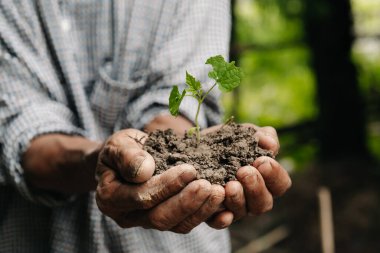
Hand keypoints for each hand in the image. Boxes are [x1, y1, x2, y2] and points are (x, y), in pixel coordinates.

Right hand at [95, 129, 226, 232]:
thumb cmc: (121, 150)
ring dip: (200, 210)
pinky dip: (205, 215)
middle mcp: (128, 216)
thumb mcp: (118, 144)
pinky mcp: (167, 219)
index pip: (141, 197)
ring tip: (219, 192)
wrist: (126, 159)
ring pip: (176, 225)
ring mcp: (148, 221)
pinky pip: (186, 223)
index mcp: (111, 198)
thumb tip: (145, 170)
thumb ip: (127, 155)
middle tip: (209, 186)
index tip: (189, 170)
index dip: (166, 186)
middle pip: (160, 217)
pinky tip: (223, 204)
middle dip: (186, 202)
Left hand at [203, 124, 291, 226]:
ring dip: (238, 199)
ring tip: (229, 185)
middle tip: (244, 171)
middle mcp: (252, 198)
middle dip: (256, 187)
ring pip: (242, 212)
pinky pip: (218, 223)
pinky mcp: (212, 213)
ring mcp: (233, 207)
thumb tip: (270, 144)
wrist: (197, 146)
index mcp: (265, 180)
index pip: (280, 184)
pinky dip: (221, 219)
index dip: (274, 174)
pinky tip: (221, 212)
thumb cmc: (228, 141)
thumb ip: (262, 136)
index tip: (261, 160)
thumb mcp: (245, 133)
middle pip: (263, 203)